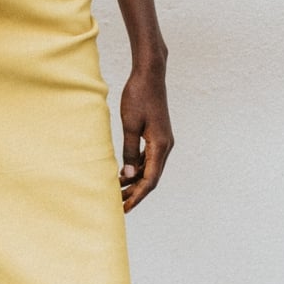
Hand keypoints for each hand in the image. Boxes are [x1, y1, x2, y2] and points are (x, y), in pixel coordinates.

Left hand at [119, 57, 172, 210]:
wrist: (149, 75)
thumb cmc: (138, 96)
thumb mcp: (130, 125)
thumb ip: (129, 152)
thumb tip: (128, 176)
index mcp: (161, 146)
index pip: (150, 180)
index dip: (137, 196)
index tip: (124, 208)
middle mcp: (166, 146)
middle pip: (152, 178)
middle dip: (136, 193)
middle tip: (118, 205)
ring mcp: (163, 141)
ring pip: (151, 169)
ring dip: (136, 181)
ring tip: (118, 192)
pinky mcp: (158, 136)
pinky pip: (149, 158)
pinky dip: (138, 168)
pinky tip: (125, 173)